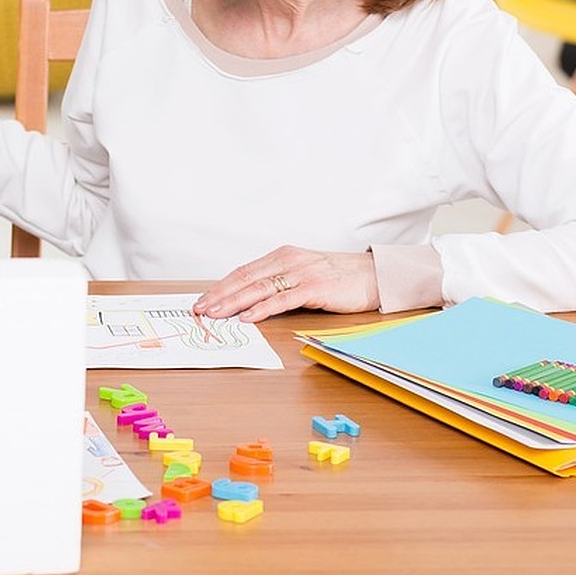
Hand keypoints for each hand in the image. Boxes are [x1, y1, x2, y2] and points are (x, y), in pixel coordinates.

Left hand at [192, 246, 380, 322]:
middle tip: (199, 309)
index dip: (220, 286)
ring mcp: (301, 273)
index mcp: (282, 256)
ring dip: (233, 302)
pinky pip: (283, 299)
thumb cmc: (339, 277)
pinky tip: (248, 317)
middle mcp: (288, 261)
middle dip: (219, 295)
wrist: (376, 274)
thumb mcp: (303, 274)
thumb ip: (279, 283)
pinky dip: (262, 309)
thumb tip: (249, 301)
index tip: (202, 300)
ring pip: (258, 288)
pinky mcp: (315, 287)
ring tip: (215, 314)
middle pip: (245, 279)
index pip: (243, 272)